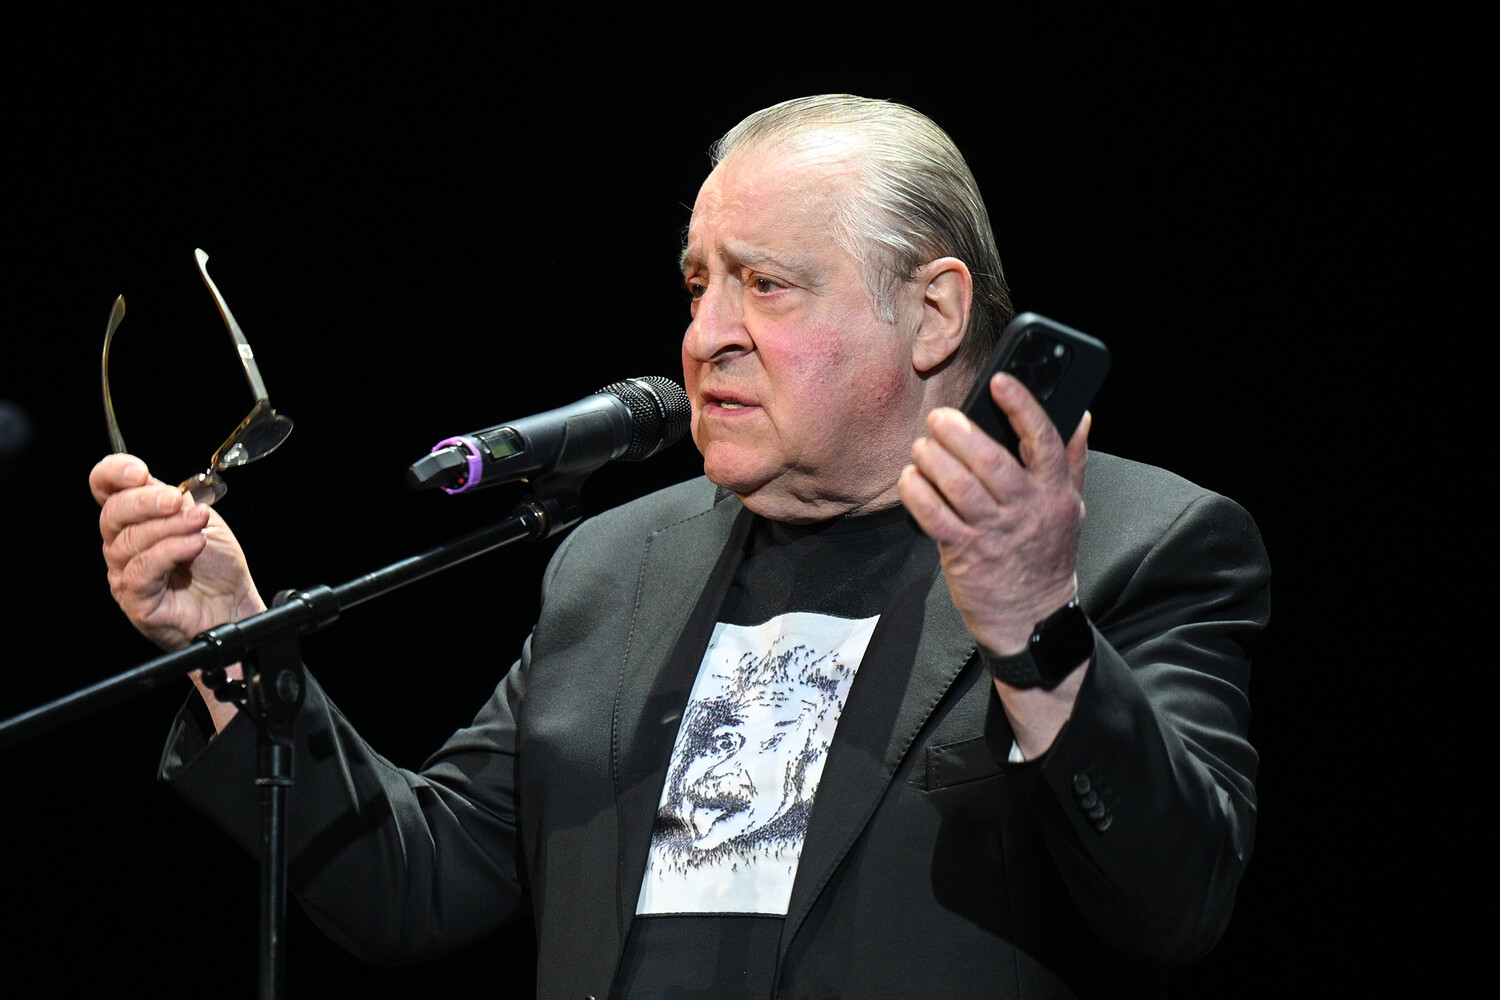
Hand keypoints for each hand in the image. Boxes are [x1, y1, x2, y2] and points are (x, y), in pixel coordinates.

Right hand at [90, 453, 266, 651]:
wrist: (233, 602)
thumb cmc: (216, 565)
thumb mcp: (199, 520)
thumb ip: (175, 501)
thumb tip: (159, 486)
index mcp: (135, 519)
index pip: (105, 489)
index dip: (113, 474)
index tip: (138, 472)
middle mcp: (122, 544)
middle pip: (113, 513)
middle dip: (147, 502)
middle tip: (176, 502)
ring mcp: (124, 573)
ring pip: (130, 541)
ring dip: (169, 528)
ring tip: (197, 527)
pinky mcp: (135, 599)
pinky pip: (141, 569)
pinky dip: (170, 551)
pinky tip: (192, 545)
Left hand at [899, 374, 1089, 755]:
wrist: (1033, 620)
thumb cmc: (1046, 557)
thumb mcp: (1070, 508)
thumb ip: (1072, 460)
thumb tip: (1082, 415)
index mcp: (1053, 492)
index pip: (1044, 440)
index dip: (1022, 407)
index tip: (1000, 382)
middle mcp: (1026, 510)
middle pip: (991, 461)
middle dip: (959, 433)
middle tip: (940, 418)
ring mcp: (994, 533)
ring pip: (959, 486)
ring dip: (933, 459)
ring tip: (921, 446)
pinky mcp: (965, 555)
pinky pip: (935, 516)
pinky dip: (917, 493)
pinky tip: (910, 479)